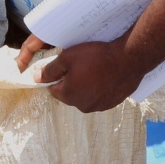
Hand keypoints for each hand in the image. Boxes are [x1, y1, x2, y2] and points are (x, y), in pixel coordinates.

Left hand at [32, 33, 149, 112]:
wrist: (128, 59)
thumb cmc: (96, 57)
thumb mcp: (68, 58)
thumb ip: (50, 71)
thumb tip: (36, 79)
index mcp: (69, 96)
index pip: (54, 89)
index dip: (57, 77)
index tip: (65, 67)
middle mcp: (82, 106)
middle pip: (70, 94)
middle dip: (72, 82)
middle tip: (81, 66)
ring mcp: (99, 106)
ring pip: (86, 96)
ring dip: (87, 86)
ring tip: (96, 70)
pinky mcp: (112, 103)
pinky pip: (100, 97)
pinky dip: (101, 89)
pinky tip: (106, 76)